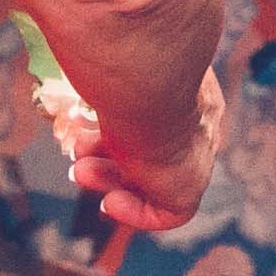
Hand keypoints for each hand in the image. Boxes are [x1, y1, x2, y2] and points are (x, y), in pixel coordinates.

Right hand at [67, 66, 226, 233]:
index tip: (93, 130)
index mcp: (189, 90)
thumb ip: (109, 73)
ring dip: (109, 178)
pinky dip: (135, 213)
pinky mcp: (189, 187)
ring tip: (79, 171)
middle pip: (151, 147)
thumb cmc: (126, 62)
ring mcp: (196, 156)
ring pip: (152, 178)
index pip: (162, 118)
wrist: (147, 78)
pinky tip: (110, 203)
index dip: (126, 128)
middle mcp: (199, 123)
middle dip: (106, 152)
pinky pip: (168, 214)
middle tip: (77, 152)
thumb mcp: (118, 66)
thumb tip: (84, 62)